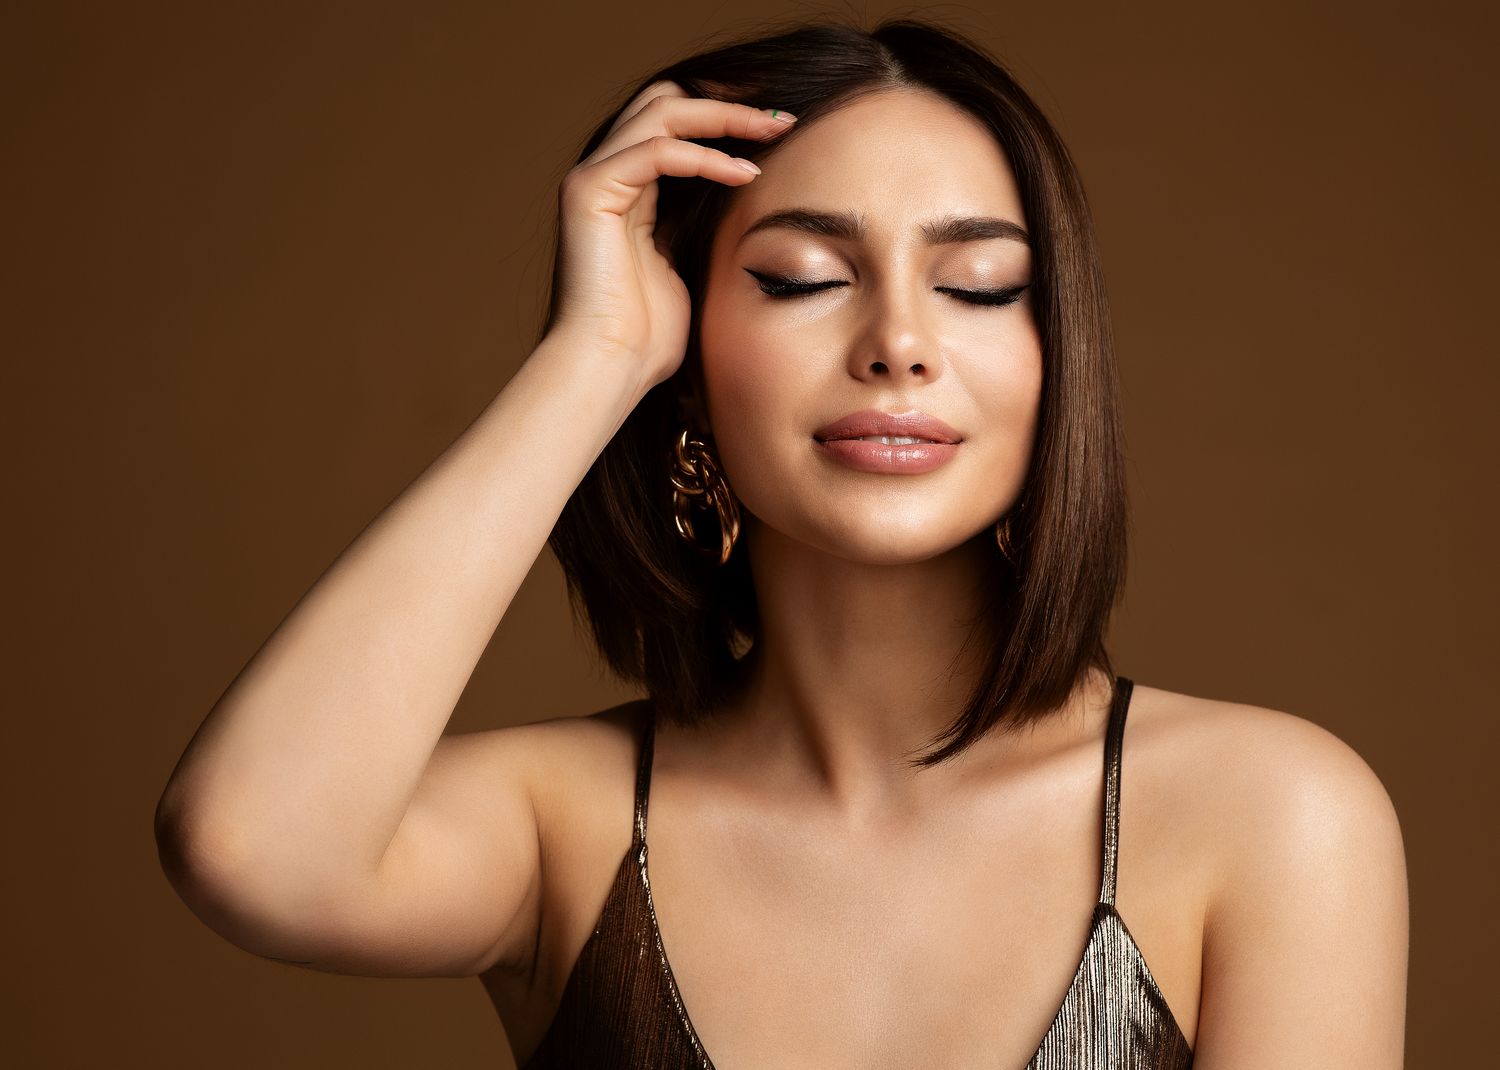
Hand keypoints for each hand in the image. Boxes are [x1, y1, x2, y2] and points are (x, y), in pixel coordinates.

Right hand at [546, 80, 796, 390]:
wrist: (609, 368)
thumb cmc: (648, 337)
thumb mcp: (688, 265)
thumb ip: (700, 222)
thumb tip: (748, 190)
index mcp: (627, 189)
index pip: (675, 123)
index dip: (726, 115)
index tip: (782, 125)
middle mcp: (604, 173)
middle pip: (667, 100)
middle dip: (728, 101)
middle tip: (783, 116)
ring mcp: (591, 177)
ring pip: (662, 112)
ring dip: (725, 117)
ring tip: (776, 131)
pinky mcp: (588, 191)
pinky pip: (656, 151)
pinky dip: (704, 157)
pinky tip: (745, 174)